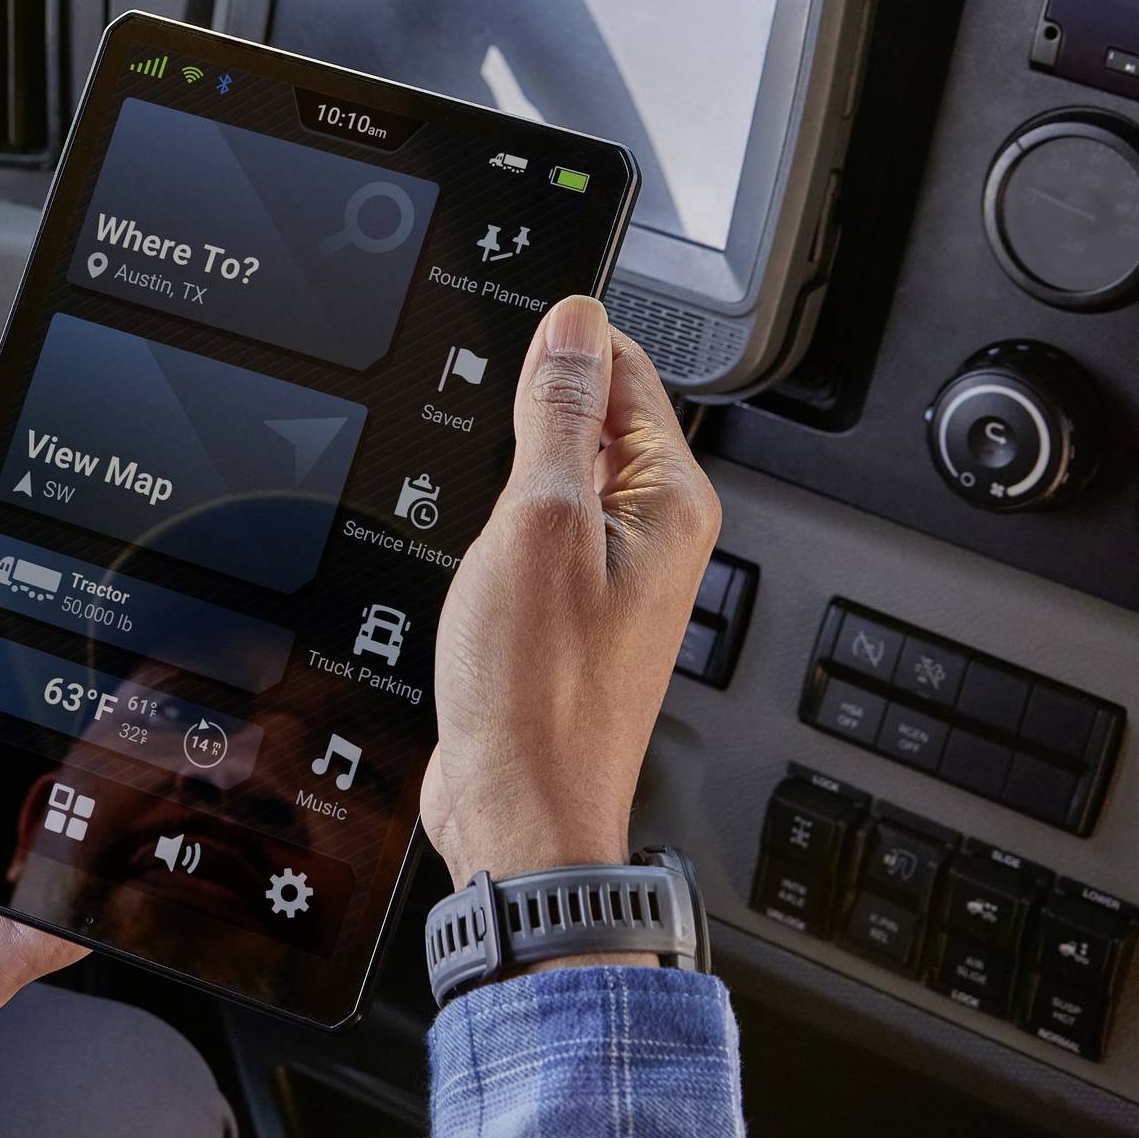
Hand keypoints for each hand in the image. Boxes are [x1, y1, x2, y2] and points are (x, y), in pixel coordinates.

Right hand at [421, 295, 719, 912]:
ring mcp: (610, 578)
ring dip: (504, 479)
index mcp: (670, 503)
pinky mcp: (566, 614)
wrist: (520, 813)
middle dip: (524, 420)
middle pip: (587, 420)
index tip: (504, 353)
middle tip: (483, 459)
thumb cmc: (538, 695)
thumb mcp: (535, 524)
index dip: (558, 347)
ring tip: (478, 522)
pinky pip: (531, 536)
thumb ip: (556, 414)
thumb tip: (574, 323)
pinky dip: (493, 531)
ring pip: (551, 479)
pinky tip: (468, 558)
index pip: (624, 368)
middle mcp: (654, 537)